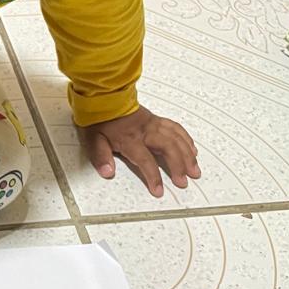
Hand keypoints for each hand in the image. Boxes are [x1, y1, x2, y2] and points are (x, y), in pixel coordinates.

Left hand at [80, 105, 200, 198]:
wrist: (105, 97)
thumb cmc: (99, 119)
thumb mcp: (93, 139)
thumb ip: (101, 157)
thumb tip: (108, 172)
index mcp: (130, 139)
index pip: (145, 160)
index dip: (153, 176)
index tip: (158, 191)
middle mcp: (146, 131)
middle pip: (168, 148)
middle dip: (178, 166)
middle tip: (184, 182)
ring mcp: (154, 124)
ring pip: (176, 139)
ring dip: (187, 155)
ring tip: (195, 170)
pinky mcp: (157, 120)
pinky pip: (176, 128)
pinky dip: (186, 140)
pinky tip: (192, 150)